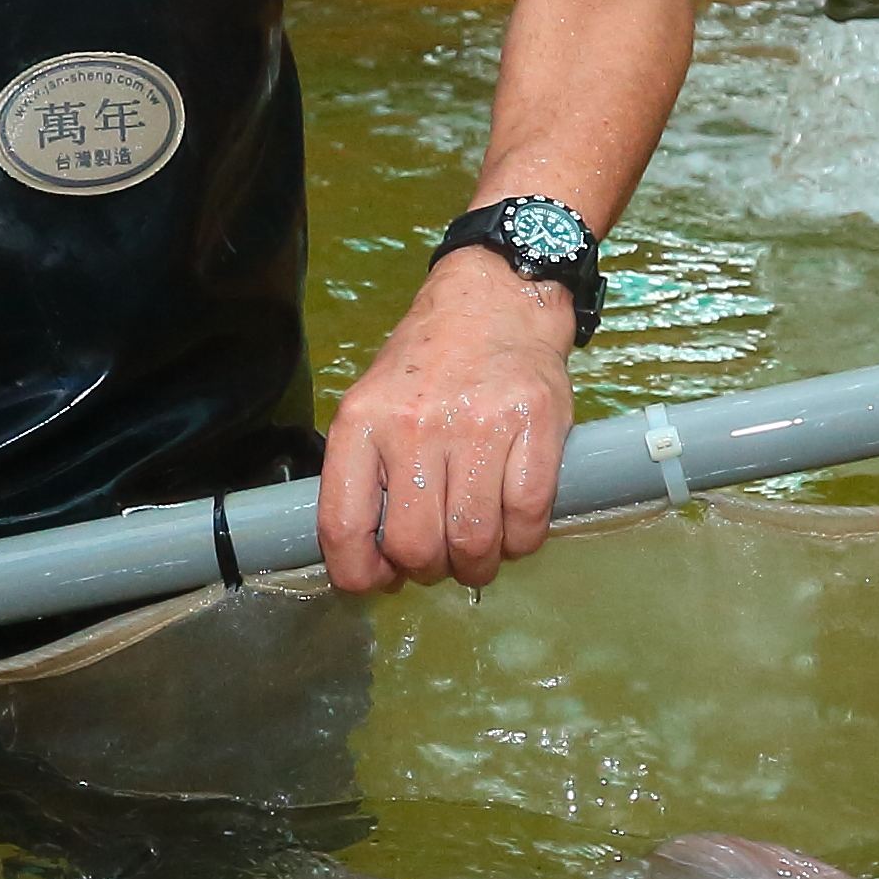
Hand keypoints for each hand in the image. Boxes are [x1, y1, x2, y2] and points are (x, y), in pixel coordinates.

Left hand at [319, 250, 582, 593]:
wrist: (497, 297)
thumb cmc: (431, 364)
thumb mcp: (374, 403)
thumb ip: (366, 474)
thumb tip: (374, 561)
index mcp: (362, 421)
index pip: (343, 525)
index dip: (358, 574)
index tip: (378, 581)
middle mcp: (414, 424)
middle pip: (415, 546)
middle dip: (429, 570)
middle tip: (440, 558)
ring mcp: (478, 425)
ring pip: (473, 541)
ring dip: (477, 564)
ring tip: (478, 551)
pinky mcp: (535, 426)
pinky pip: (527, 519)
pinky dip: (521, 541)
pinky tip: (513, 528)